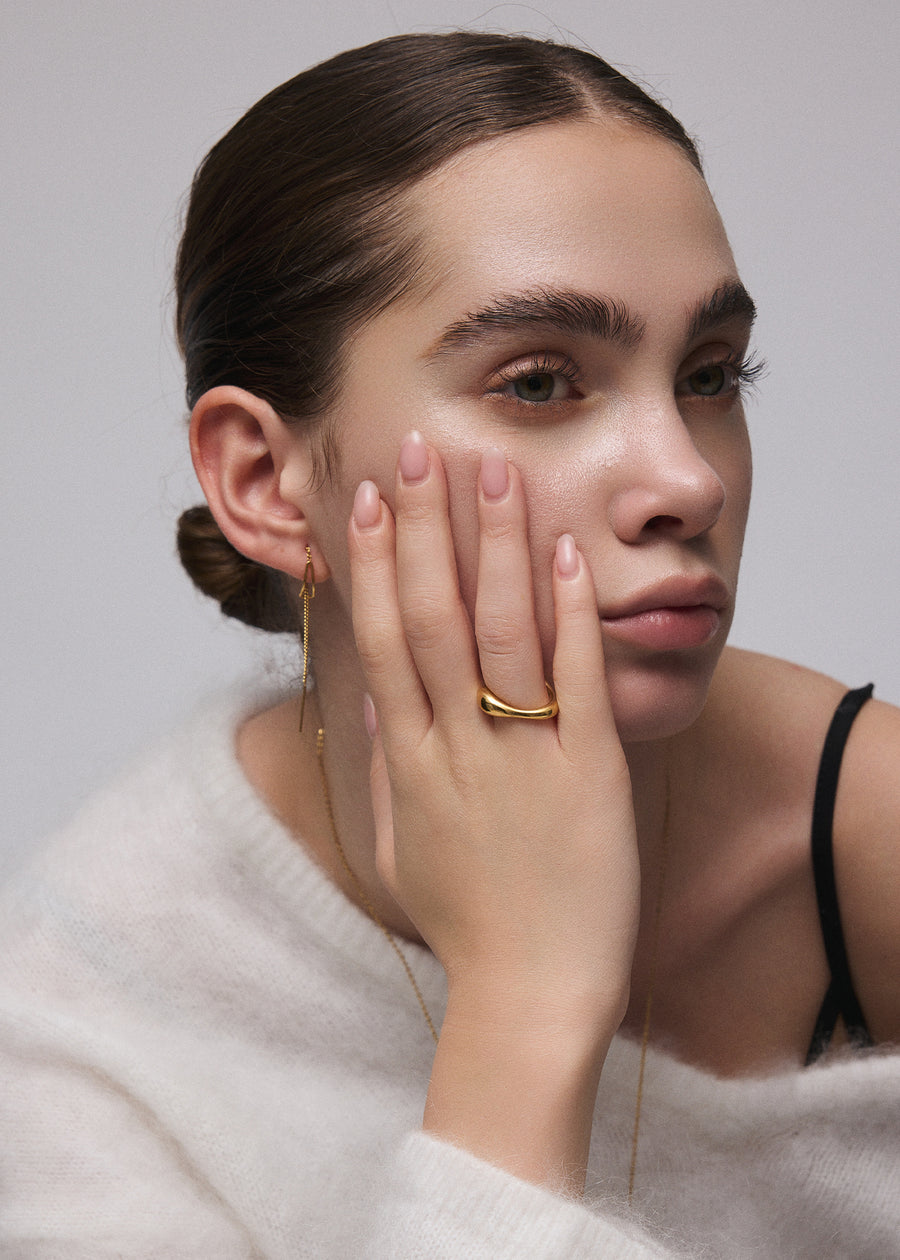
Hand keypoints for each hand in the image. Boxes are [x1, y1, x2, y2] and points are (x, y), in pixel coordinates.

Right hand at [348, 433, 638, 1030]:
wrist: (531, 999)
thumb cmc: (469, 924)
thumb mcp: (404, 846)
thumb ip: (387, 764)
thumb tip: (371, 690)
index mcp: (412, 762)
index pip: (384, 641)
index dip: (376, 565)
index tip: (368, 499)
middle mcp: (459, 748)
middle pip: (434, 619)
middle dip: (424, 530)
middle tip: (418, 451)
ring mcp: (524, 759)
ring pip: (502, 636)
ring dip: (495, 550)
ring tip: (493, 474)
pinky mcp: (590, 776)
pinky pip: (577, 683)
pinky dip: (571, 616)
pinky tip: (566, 554)